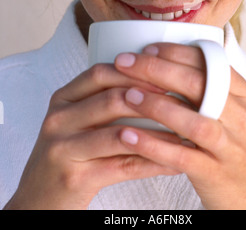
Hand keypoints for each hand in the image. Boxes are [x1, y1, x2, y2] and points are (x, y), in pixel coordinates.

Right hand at [4, 63, 178, 209]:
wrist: (37, 198)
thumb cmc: (64, 154)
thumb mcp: (74, 121)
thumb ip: (100, 101)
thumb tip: (150, 84)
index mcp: (62, 99)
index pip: (100, 73)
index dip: (134, 71)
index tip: (163, 74)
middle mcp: (59, 119)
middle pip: (111, 100)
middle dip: (151, 99)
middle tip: (181, 102)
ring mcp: (64, 148)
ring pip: (120, 134)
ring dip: (158, 133)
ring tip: (184, 132)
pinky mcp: (75, 177)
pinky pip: (123, 166)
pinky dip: (152, 163)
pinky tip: (173, 163)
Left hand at [115, 43, 245, 209]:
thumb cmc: (236, 149)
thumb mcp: (233, 113)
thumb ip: (209, 88)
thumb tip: (166, 62)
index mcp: (243, 95)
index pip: (209, 62)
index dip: (175, 52)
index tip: (146, 48)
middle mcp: (240, 117)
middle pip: (198, 84)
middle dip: (157, 69)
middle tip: (125, 62)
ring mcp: (230, 147)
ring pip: (193, 121)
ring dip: (156, 105)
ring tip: (126, 95)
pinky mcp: (216, 174)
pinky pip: (182, 157)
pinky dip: (154, 145)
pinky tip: (128, 135)